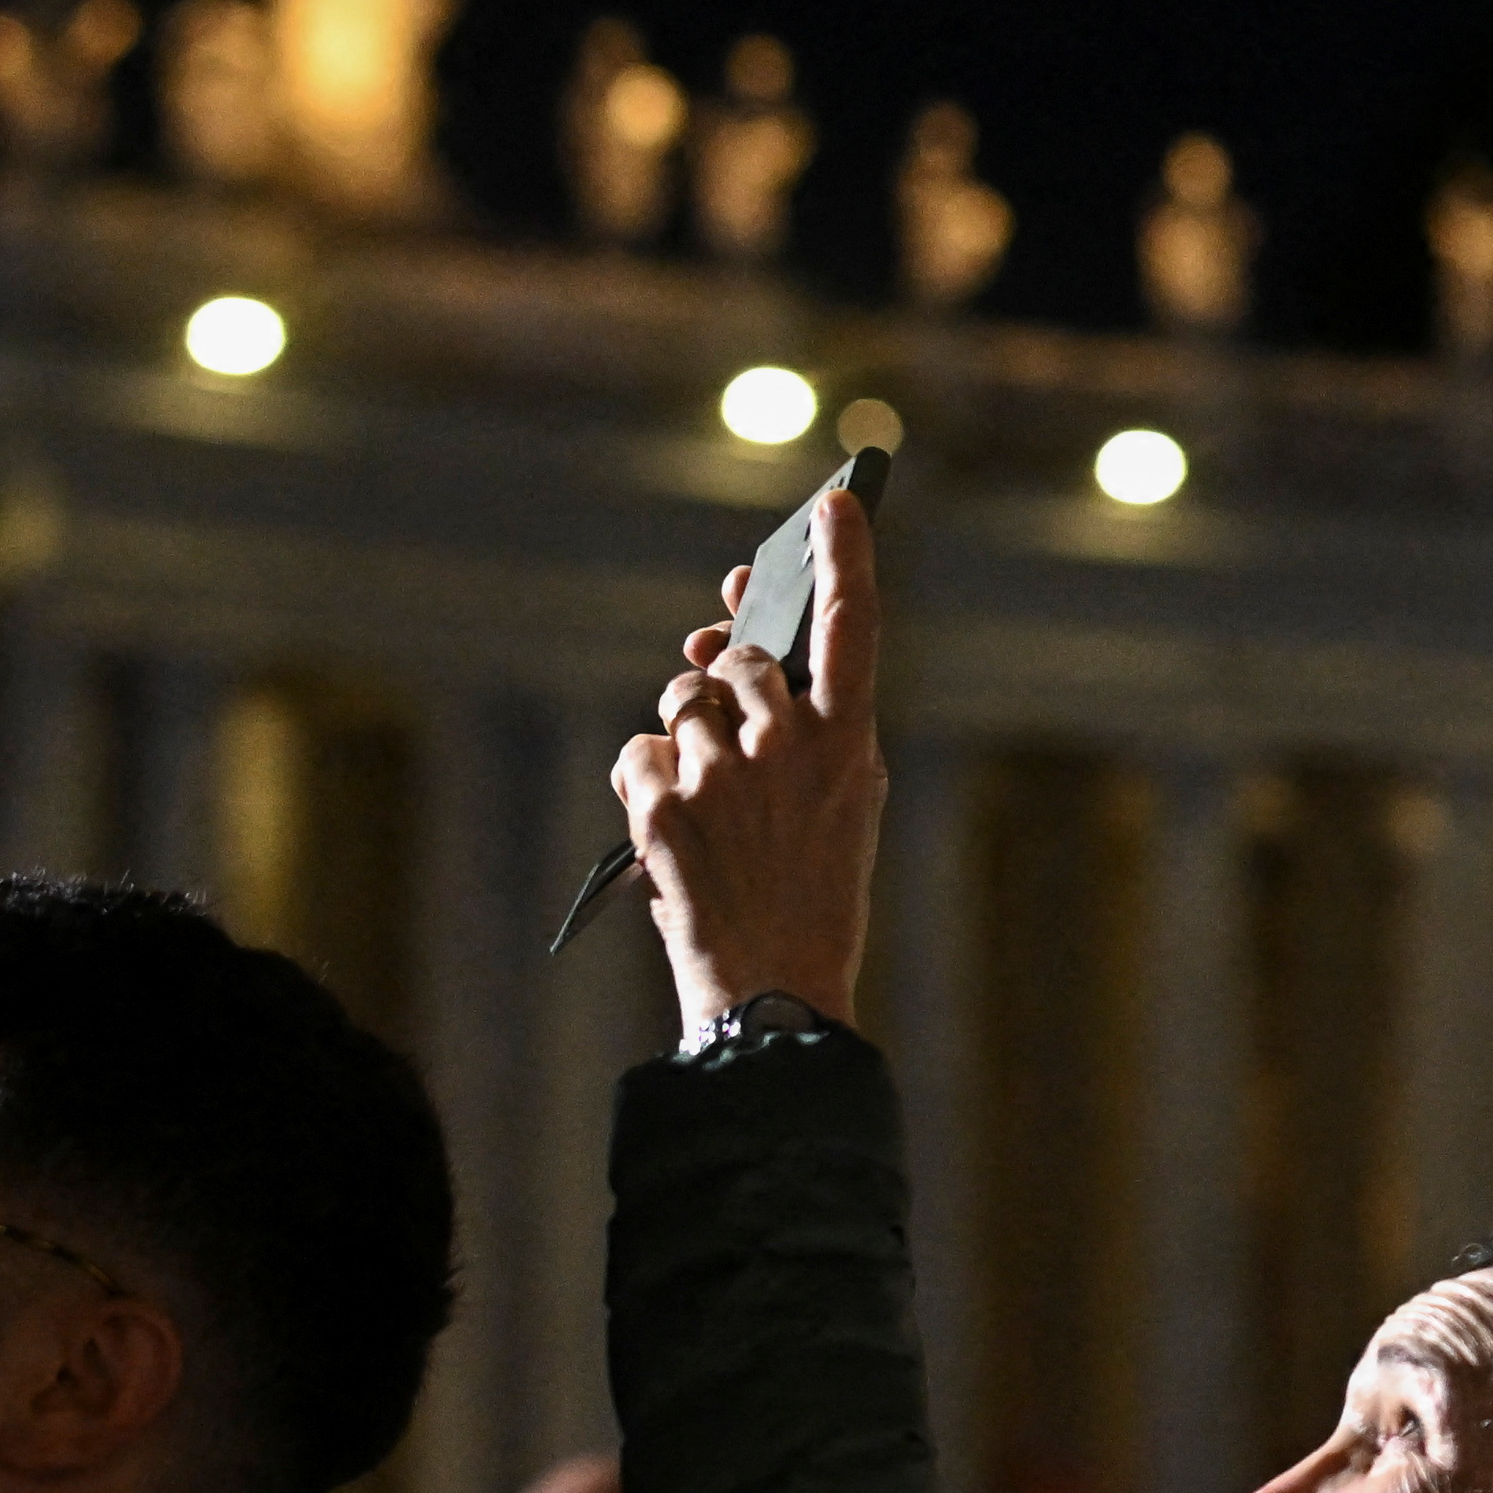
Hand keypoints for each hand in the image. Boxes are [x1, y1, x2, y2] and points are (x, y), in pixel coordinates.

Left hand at [616, 484, 887, 1042]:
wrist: (774, 987)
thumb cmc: (811, 895)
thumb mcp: (838, 805)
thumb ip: (802, 723)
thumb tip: (723, 646)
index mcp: (851, 744)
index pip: (852, 628)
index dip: (845, 559)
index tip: (837, 505)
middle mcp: (791, 745)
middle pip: (738, 660)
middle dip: (722, 680)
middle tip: (728, 729)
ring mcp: (725, 772)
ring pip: (681, 700)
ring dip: (684, 736)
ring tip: (710, 803)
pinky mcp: (665, 803)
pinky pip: (640, 751)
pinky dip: (647, 783)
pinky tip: (673, 828)